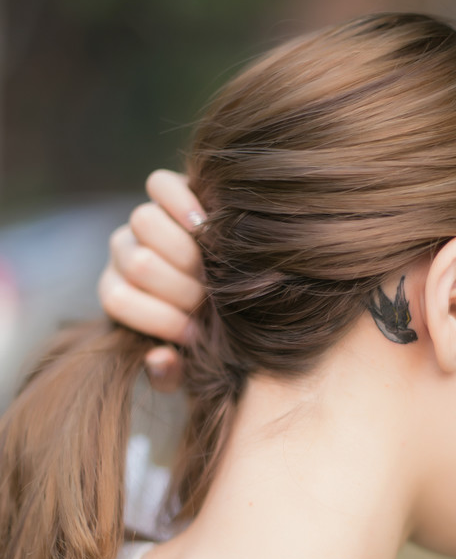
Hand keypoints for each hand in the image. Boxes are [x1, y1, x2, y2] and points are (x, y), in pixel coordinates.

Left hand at [98, 170, 206, 390]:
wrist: (234, 293)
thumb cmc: (210, 333)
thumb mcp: (191, 364)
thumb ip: (171, 373)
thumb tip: (159, 359)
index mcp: (118, 293)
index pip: (117, 299)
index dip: (159, 318)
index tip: (194, 334)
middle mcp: (123, 254)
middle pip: (137, 261)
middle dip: (179, 287)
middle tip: (209, 300)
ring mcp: (144, 221)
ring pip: (144, 221)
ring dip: (185, 250)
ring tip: (210, 269)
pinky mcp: (169, 192)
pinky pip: (161, 185)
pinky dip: (183, 203)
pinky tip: (206, 225)